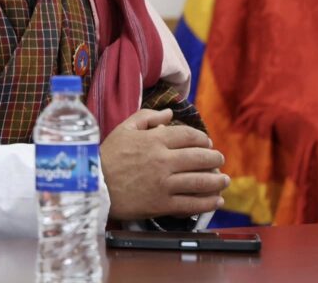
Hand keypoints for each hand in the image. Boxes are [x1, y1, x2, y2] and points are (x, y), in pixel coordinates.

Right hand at [101, 108, 228, 219]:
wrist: (93, 185)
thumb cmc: (107, 155)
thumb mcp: (123, 129)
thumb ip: (147, 117)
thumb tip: (169, 113)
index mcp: (155, 140)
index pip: (189, 136)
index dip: (203, 139)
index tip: (207, 143)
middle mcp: (163, 160)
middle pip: (200, 158)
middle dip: (215, 159)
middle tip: (219, 160)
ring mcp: (164, 183)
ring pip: (201, 182)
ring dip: (217, 181)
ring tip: (224, 181)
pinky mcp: (162, 204)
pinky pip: (192, 203)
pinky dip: (208, 202)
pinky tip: (216, 201)